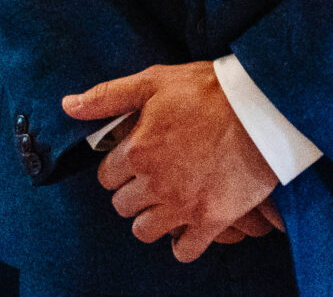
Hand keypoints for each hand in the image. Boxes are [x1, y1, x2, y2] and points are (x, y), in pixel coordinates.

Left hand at [64, 62, 277, 260]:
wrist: (264, 108)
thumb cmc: (210, 90)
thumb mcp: (155, 80)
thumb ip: (108, 96)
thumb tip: (68, 105)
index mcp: (138, 150)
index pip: (106, 176)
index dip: (119, 166)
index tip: (135, 158)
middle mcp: (155, 183)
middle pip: (122, 206)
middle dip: (133, 192)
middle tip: (153, 176)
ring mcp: (183, 205)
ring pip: (145, 230)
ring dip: (151, 218)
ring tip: (167, 199)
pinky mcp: (211, 220)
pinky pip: (183, 251)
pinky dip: (182, 243)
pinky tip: (188, 223)